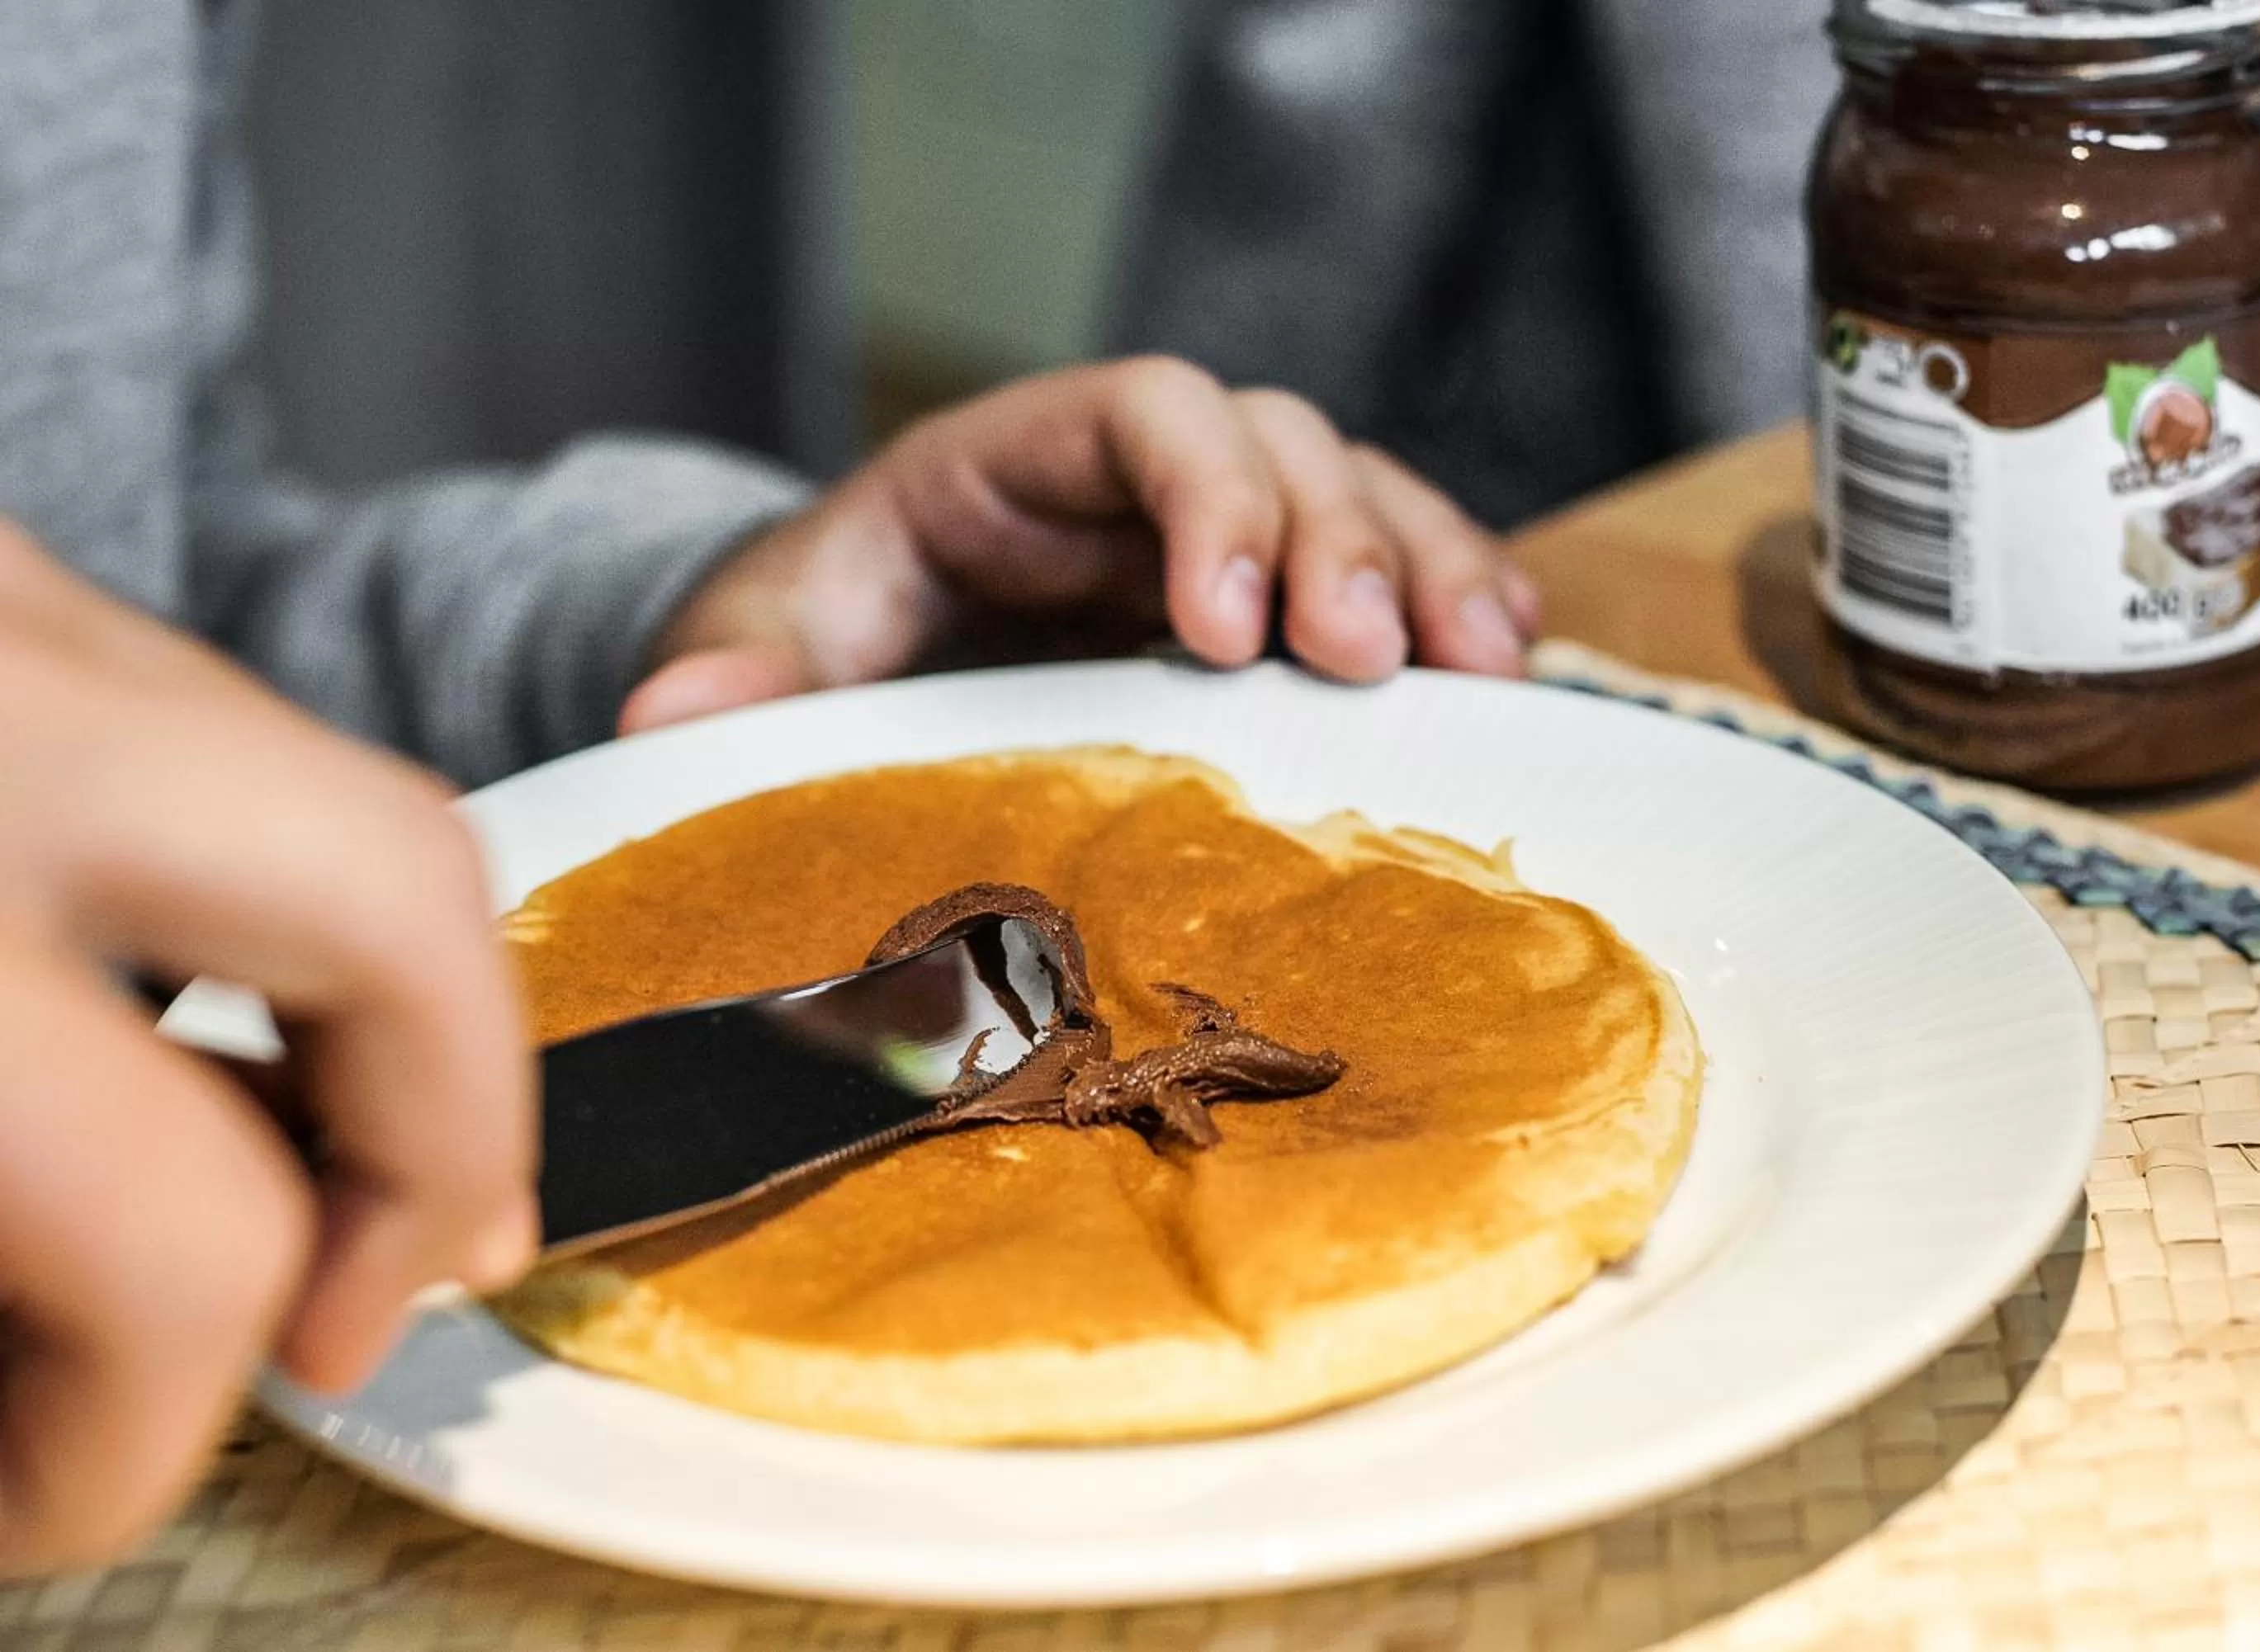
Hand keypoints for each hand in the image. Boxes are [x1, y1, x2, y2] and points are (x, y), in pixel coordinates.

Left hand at [0, 522, 536, 1573]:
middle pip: (409, 913)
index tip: (65, 1493)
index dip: (138, 1445)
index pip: (181, 1238)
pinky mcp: (5, 568)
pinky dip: (260, 899)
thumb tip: (42, 1410)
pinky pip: (221, 742)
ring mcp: (14, 595)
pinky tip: (177, 1004)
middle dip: (434, 1154)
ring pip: (348, 802)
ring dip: (376, 1018)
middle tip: (352, 1299)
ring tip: (301, 1167)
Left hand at [622, 358, 1541, 731]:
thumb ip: (738, 671)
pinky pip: (1391, 567)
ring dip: (1430, 571)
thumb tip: (675, 715)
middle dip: (1340, 543)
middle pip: (1276, 443)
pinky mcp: (1274, 604)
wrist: (871, 673)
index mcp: (1014, 462)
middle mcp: (1135, 480)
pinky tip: (1500, 659)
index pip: (1141, 413)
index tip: (1222, 631)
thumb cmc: (824, 645)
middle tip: (1369, 665)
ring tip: (1484, 672)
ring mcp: (1218, 537)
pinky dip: (1454, 598)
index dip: (1202, 495)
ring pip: (1358, 493)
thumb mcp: (768, 646)